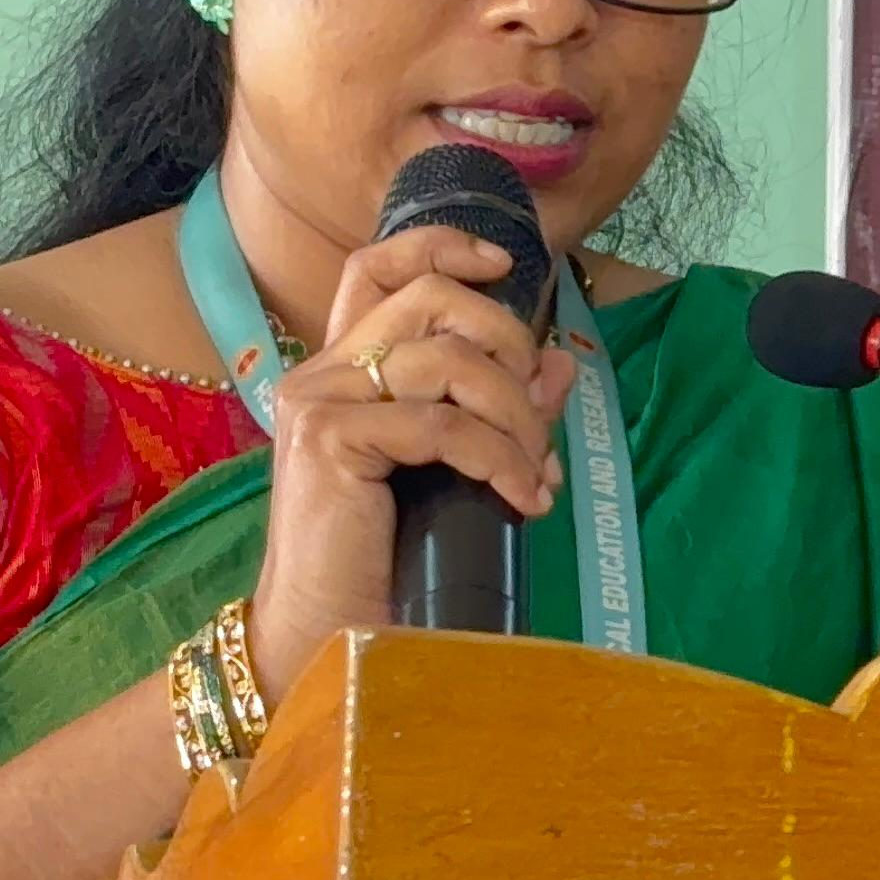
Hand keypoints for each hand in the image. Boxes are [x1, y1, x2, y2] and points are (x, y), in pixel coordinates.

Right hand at [246, 228, 575, 701]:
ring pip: (445, 359)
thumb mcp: (454, 471)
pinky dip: (500, 458)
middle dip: (507, 341)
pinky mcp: (330, 442)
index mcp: (344, 367)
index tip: (502, 264)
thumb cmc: (387, 559)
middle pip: (427, 296)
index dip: (441, 245)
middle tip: (538, 413)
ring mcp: (320, 402)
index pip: (377, 266)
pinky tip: (524, 499)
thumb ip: (499, 414)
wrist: (327, 634)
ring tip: (537, 473)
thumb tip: (559, 367)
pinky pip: (442, 425)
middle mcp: (322, 372)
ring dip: (515, 415)